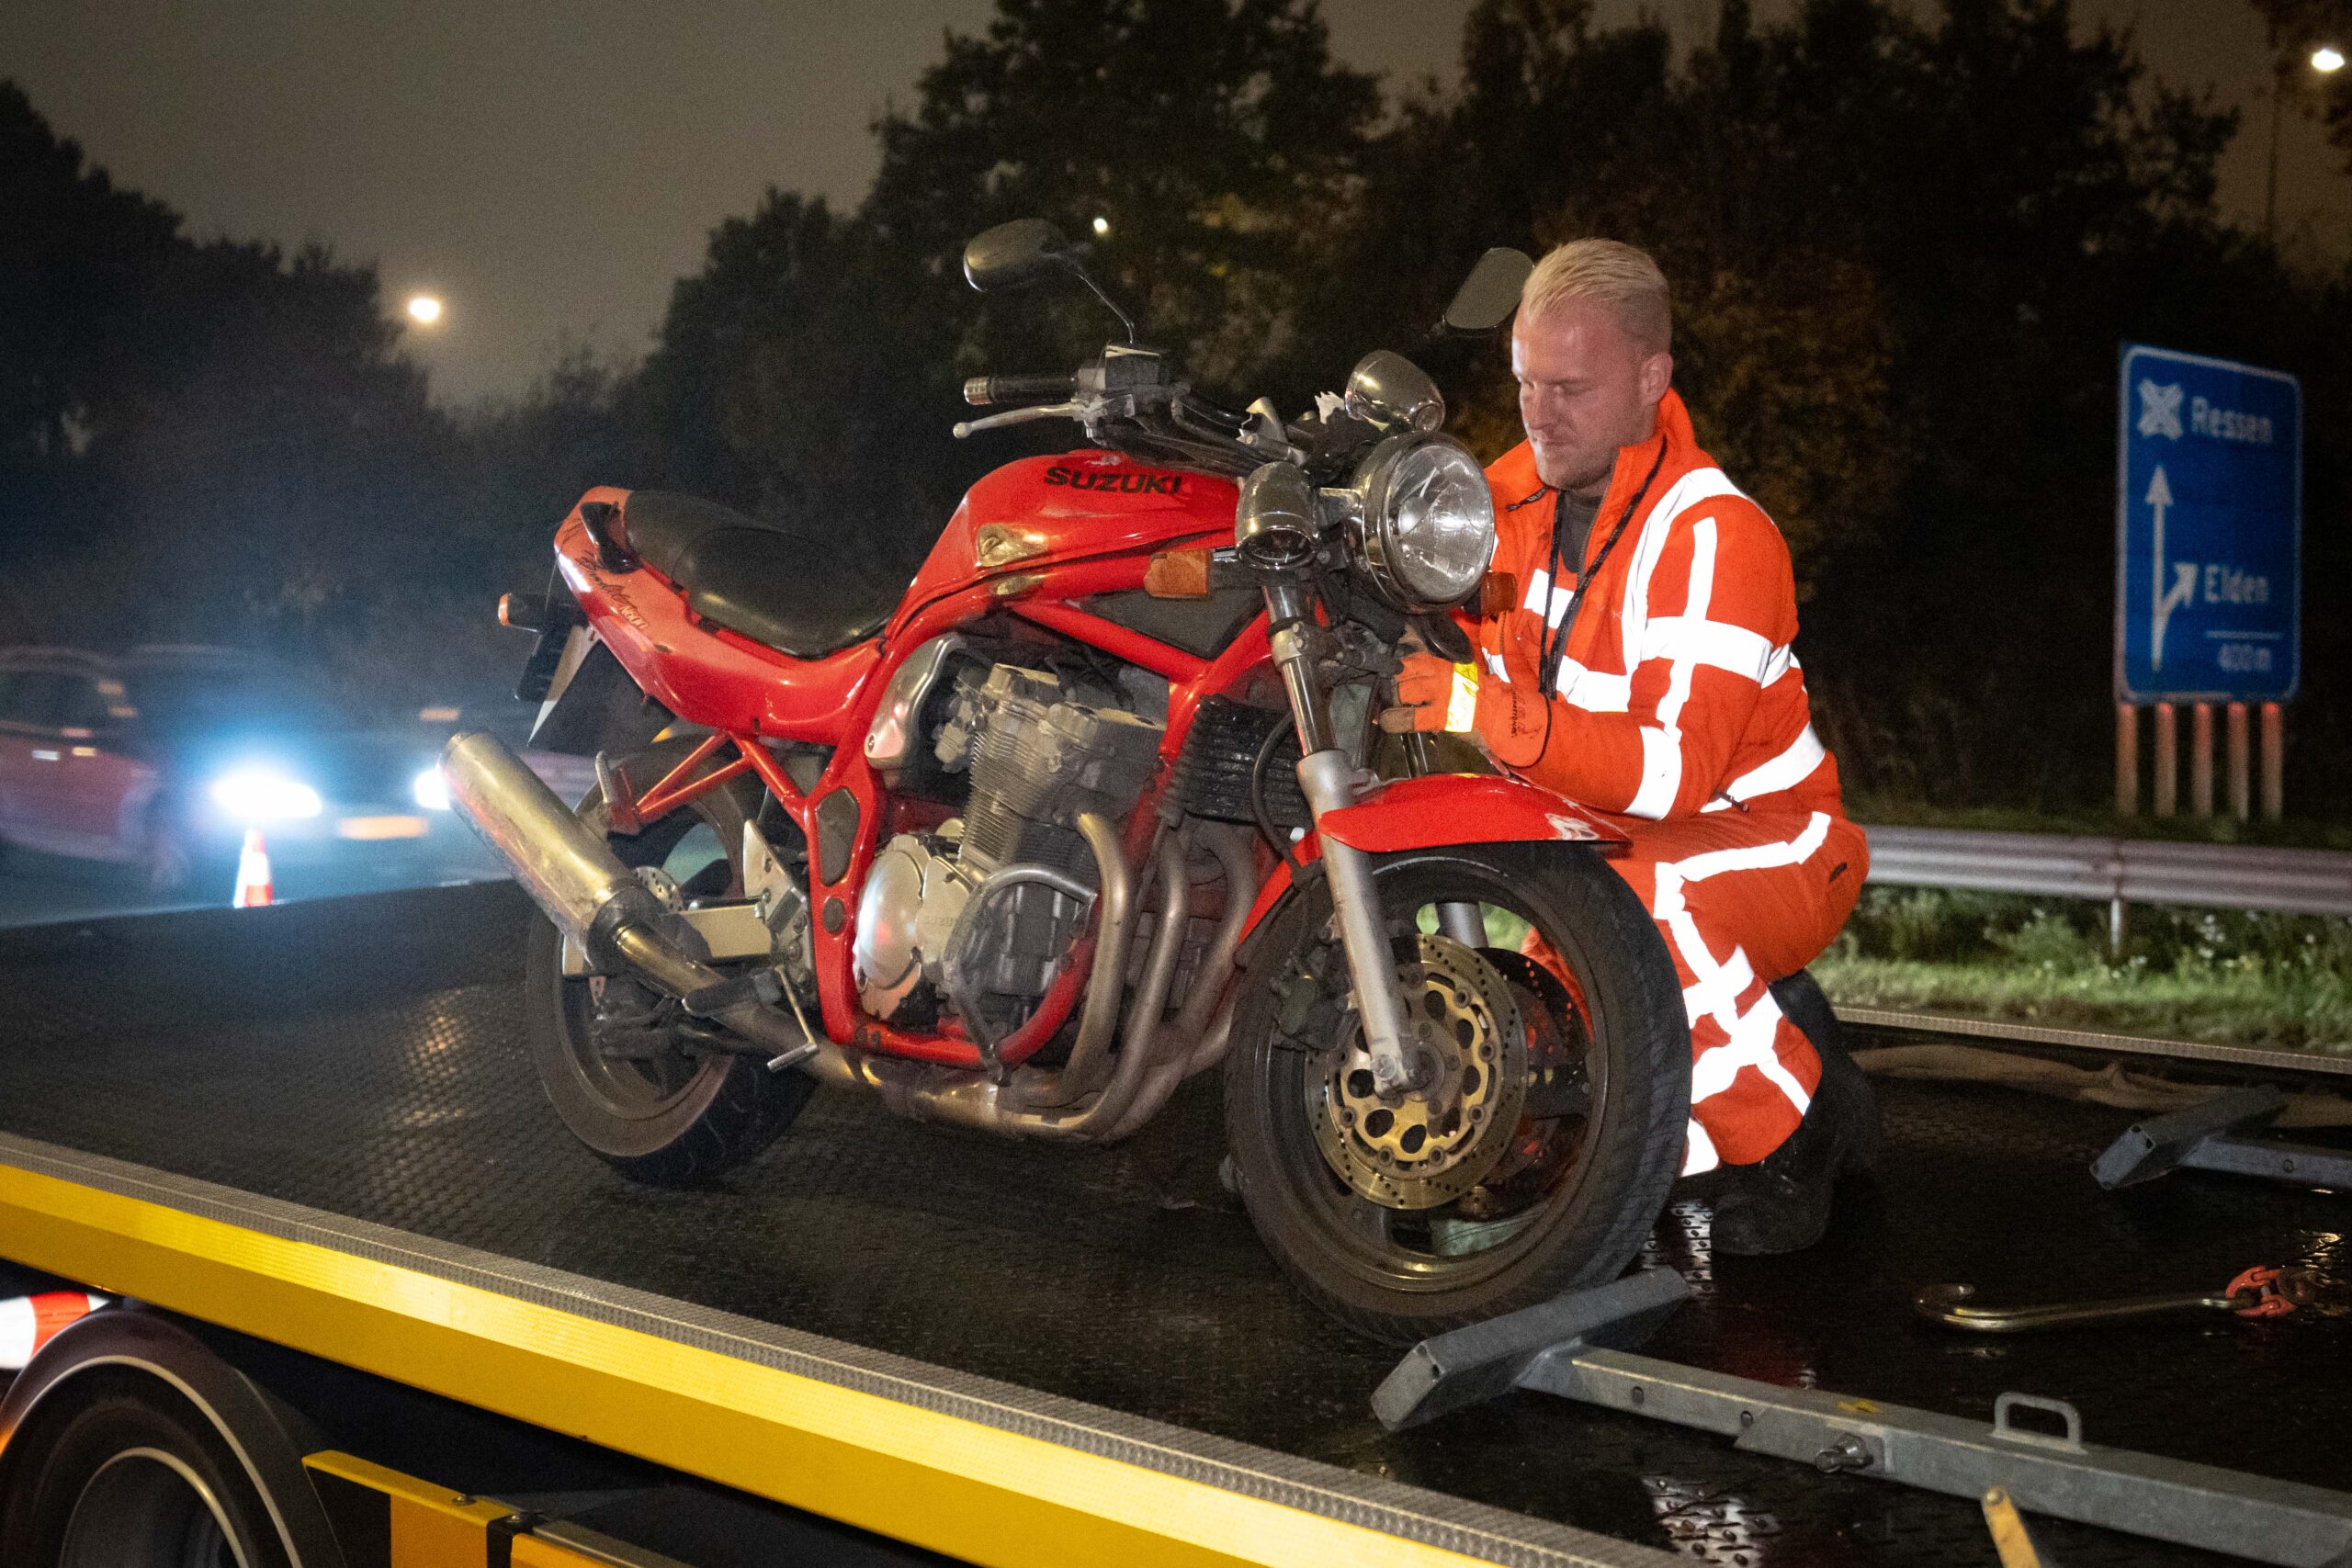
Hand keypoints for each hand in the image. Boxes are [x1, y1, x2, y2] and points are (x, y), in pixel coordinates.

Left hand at [1381, 653, 1549, 767]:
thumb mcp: (1459, 673)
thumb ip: (1436, 670)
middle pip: (1401, 673)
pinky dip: (1396, 721)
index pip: (1411, 659)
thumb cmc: (1481, 695)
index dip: (1395, 667)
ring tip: (1387, 710)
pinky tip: (1388, 722)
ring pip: (1403, 693)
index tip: (1387, 673)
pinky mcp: (1443, 716)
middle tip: (1387, 695)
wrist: (1503, 713)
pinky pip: (1411, 718)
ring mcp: (1442, 694)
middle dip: (1390, 685)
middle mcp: (1441, 674)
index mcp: (1444, 663)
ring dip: (1392, 701)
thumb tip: (1411, 668)